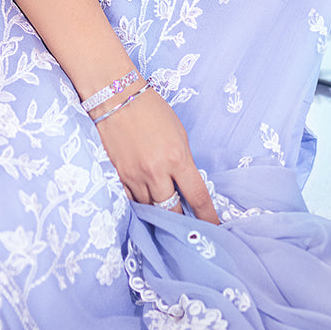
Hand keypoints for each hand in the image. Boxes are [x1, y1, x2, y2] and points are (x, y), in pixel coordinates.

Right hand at [96, 87, 219, 224]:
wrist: (115, 97)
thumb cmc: (151, 110)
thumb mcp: (178, 133)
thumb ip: (183, 162)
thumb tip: (186, 185)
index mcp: (177, 158)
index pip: (198, 197)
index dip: (208, 217)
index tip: (215, 229)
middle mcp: (156, 171)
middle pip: (172, 211)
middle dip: (181, 223)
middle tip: (188, 231)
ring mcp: (135, 176)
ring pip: (150, 210)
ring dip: (159, 215)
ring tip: (166, 222)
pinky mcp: (118, 177)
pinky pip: (132, 202)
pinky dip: (140, 206)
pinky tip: (145, 207)